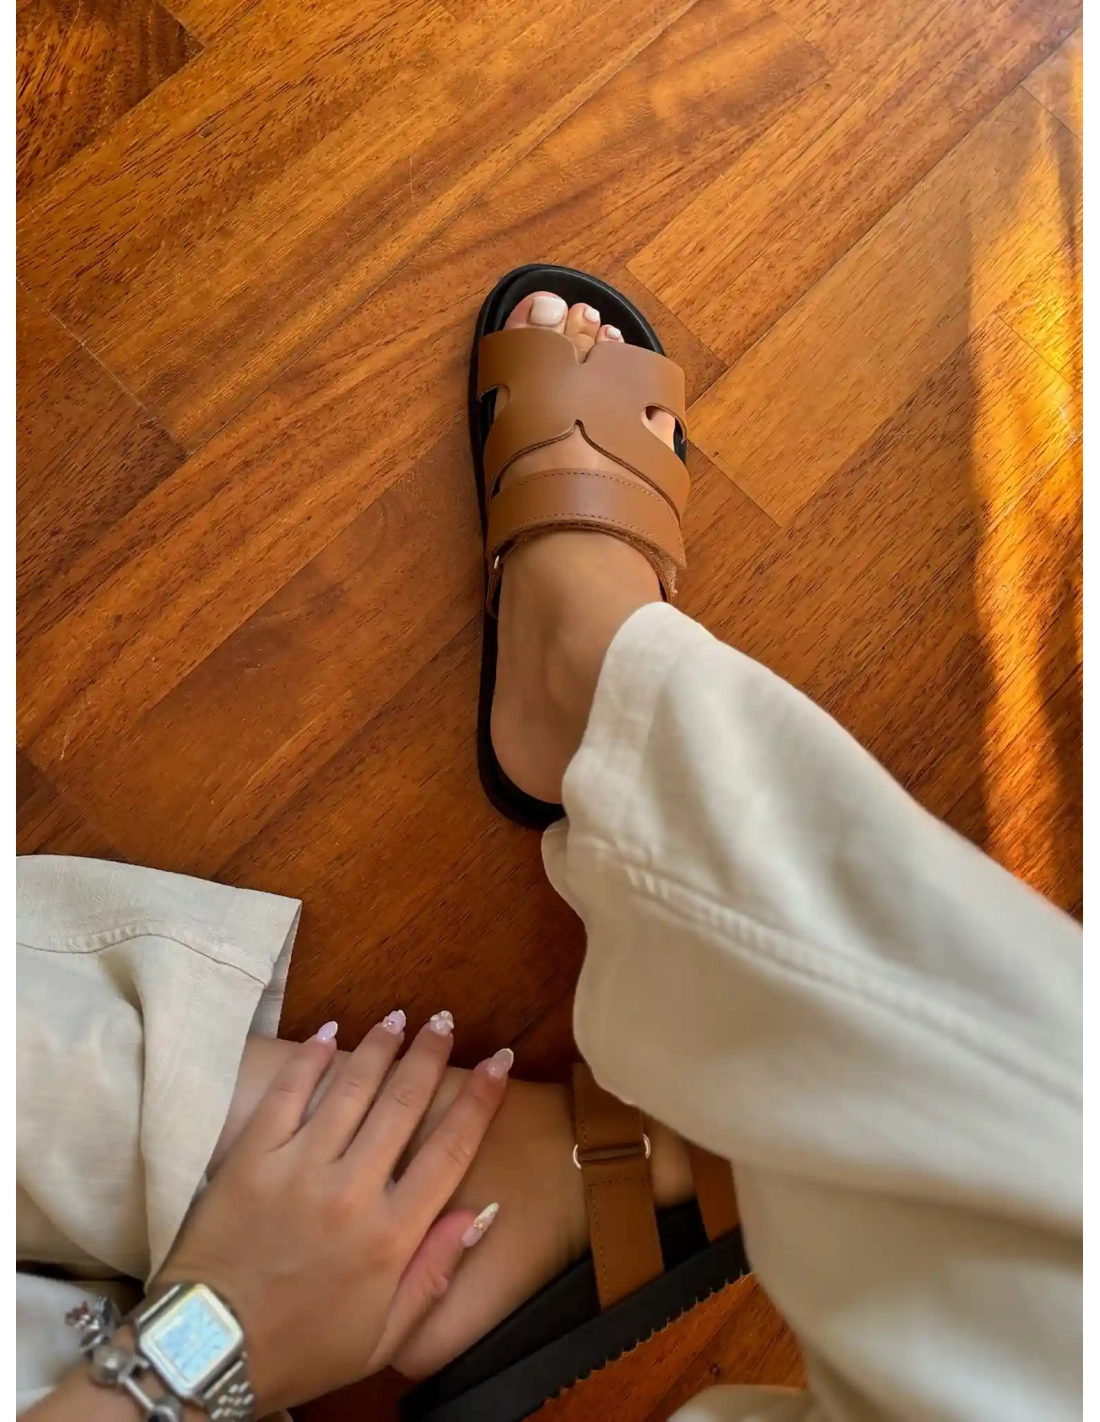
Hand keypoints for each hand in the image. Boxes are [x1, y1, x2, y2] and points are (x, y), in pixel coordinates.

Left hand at [157, 1014, 510, 1412]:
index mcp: (390, 1237)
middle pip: (404, 1104)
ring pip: (351, 1089)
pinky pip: (287, 1095)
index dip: (480, 1099)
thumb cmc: (301, 1350)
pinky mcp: (251, 1159)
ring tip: (399, 1017)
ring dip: (380, 1046)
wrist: (206, 1355)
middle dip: (430, 1055)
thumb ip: (434, 1273)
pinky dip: (311, 1059)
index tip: (500, 1060)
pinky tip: (329, 1033)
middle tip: (445, 1022)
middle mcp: (351, 1192)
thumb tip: (481, 1212)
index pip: (450, 1149)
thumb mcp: (382, 1337)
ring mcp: (298, 1169)